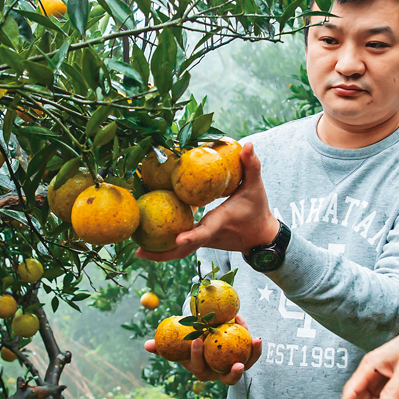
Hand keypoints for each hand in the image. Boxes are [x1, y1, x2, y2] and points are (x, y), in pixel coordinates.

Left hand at [134, 142, 278, 261]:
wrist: (261, 237)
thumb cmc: (258, 210)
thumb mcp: (256, 187)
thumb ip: (251, 166)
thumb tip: (247, 145)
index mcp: (219, 222)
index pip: (204, 231)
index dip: (191, 236)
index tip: (177, 239)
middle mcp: (208, 236)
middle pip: (183, 249)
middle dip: (161, 253)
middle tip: (137, 252)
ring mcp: (204, 241)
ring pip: (180, 251)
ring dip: (159, 253)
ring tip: (137, 250)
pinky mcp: (202, 241)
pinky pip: (182, 246)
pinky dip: (166, 246)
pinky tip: (148, 239)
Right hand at [144, 316, 260, 385]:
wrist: (205, 342)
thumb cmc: (189, 344)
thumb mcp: (175, 346)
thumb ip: (162, 347)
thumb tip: (147, 345)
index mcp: (201, 370)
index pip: (198, 366)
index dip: (196, 355)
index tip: (196, 339)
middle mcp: (218, 374)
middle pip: (227, 379)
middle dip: (233, 374)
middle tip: (237, 365)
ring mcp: (233, 368)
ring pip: (245, 367)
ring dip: (252, 356)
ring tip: (255, 340)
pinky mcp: (245, 360)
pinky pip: (251, 355)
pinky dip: (254, 346)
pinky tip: (256, 334)